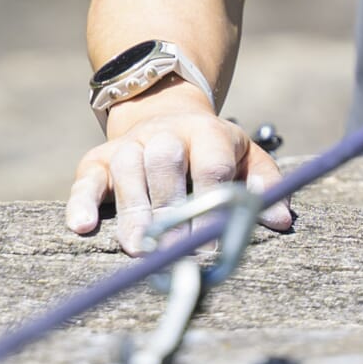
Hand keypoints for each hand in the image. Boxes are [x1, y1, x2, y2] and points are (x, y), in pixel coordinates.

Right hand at [64, 87, 293, 256]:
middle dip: (169, 208)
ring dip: (133, 210)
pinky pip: (87, 179)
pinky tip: (82, 227)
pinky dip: (81, 201)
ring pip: (128, 169)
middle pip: (166, 162)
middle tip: (172, 249)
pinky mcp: (98, 159)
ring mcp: (129, 144)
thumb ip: (264, 185)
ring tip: (138, 248)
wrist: (163, 114)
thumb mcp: (245, 157)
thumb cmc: (212, 152)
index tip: (213, 240)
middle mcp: (166, 134)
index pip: (211, 165)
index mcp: (208, 133)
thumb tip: (281, 220)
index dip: (212, 202)